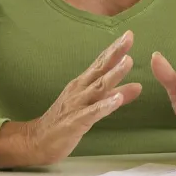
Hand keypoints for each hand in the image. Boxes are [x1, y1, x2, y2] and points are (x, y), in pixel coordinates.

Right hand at [0, 31, 141, 168]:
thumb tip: (138, 86)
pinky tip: (117, 100)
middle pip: (100, 69)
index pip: (101, 63)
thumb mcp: (93, 105)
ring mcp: (76, 104)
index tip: (129, 34)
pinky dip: (105, 105)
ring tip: (127, 62)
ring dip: (113, 74)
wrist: (37, 140)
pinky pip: (92, 113)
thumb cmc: (66, 121)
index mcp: (83, 84)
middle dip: (115, 53)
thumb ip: (115, 94)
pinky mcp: (75, 122)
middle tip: (129, 37)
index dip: (115, 49)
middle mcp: (79, 90)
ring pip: (98, 87)